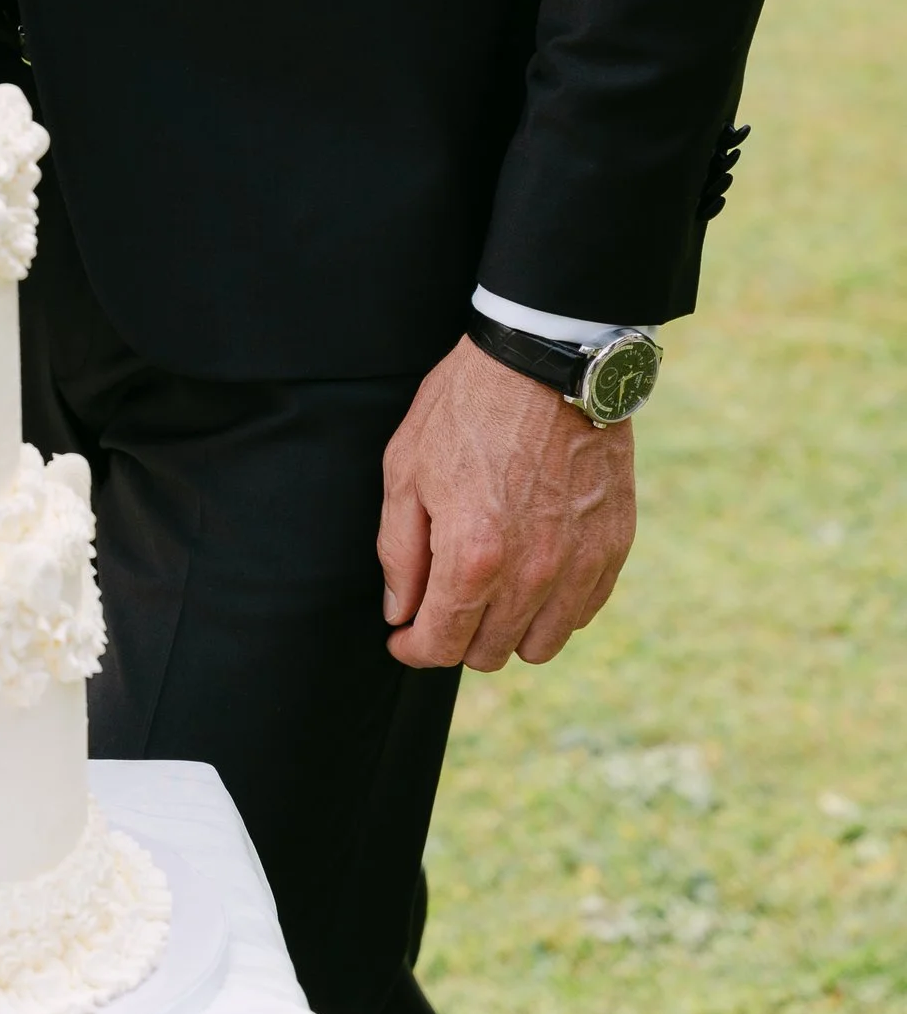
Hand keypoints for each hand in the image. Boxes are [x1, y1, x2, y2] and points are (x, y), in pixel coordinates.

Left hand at [378, 337, 636, 671]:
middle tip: (441, 602)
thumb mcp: (406, 468)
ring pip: (539, 646)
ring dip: (507, 631)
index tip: (401, 637)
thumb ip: (399, 552)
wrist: (546, 360)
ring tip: (488, 592)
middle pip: (489, 653)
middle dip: (455, 637)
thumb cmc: (466, 407)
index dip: (412, 648)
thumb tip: (400, 612)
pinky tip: (531, 574)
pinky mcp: (613, 548)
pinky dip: (552, 608)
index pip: (440, 644)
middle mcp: (532, 574)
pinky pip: (580, 613)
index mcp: (472, 556)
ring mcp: (579, 565)